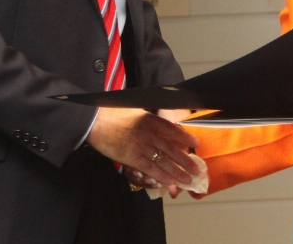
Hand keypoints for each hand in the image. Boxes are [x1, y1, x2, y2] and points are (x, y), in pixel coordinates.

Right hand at [86, 107, 200, 185]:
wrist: (95, 120)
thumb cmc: (114, 114)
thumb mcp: (137, 111)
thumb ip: (150, 119)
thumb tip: (163, 125)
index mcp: (151, 119)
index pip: (173, 130)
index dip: (186, 138)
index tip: (196, 144)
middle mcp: (149, 133)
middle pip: (172, 148)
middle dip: (186, 160)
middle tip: (197, 169)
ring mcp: (141, 146)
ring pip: (163, 161)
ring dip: (177, 171)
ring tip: (188, 179)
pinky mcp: (131, 157)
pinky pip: (150, 168)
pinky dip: (161, 175)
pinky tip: (170, 181)